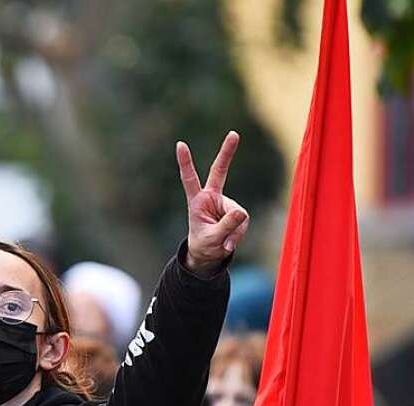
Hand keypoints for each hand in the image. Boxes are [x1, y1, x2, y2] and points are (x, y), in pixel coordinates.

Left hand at [176, 131, 249, 272]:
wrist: (210, 253)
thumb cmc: (204, 244)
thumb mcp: (211, 240)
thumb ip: (225, 227)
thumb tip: (242, 214)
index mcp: (197, 201)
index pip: (190, 179)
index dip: (185, 163)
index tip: (180, 145)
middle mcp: (211, 197)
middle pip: (219, 171)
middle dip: (227, 153)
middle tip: (234, 134)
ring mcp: (226, 203)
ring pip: (237, 215)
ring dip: (233, 232)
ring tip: (223, 242)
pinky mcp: (237, 212)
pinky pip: (242, 223)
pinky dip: (237, 236)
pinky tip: (228, 242)